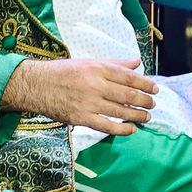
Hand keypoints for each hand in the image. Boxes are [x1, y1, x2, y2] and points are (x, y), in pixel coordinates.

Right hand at [0, 58, 157, 135]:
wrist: (36, 85)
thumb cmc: (62, 72)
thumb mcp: (88, 62)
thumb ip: (113, 63)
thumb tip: (135, 63)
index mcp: (97, 68)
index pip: (128, 76)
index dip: (145, 83)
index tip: (154, 88)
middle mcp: (94, 84)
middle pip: (127, 93)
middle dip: (144, 100)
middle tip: (153, 103)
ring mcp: (88, 102)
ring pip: (120, 110)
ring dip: (137, 115)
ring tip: (147, 116)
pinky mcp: (81, 117)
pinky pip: (106, 125)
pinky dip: (121, 129)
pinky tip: (131, 129)